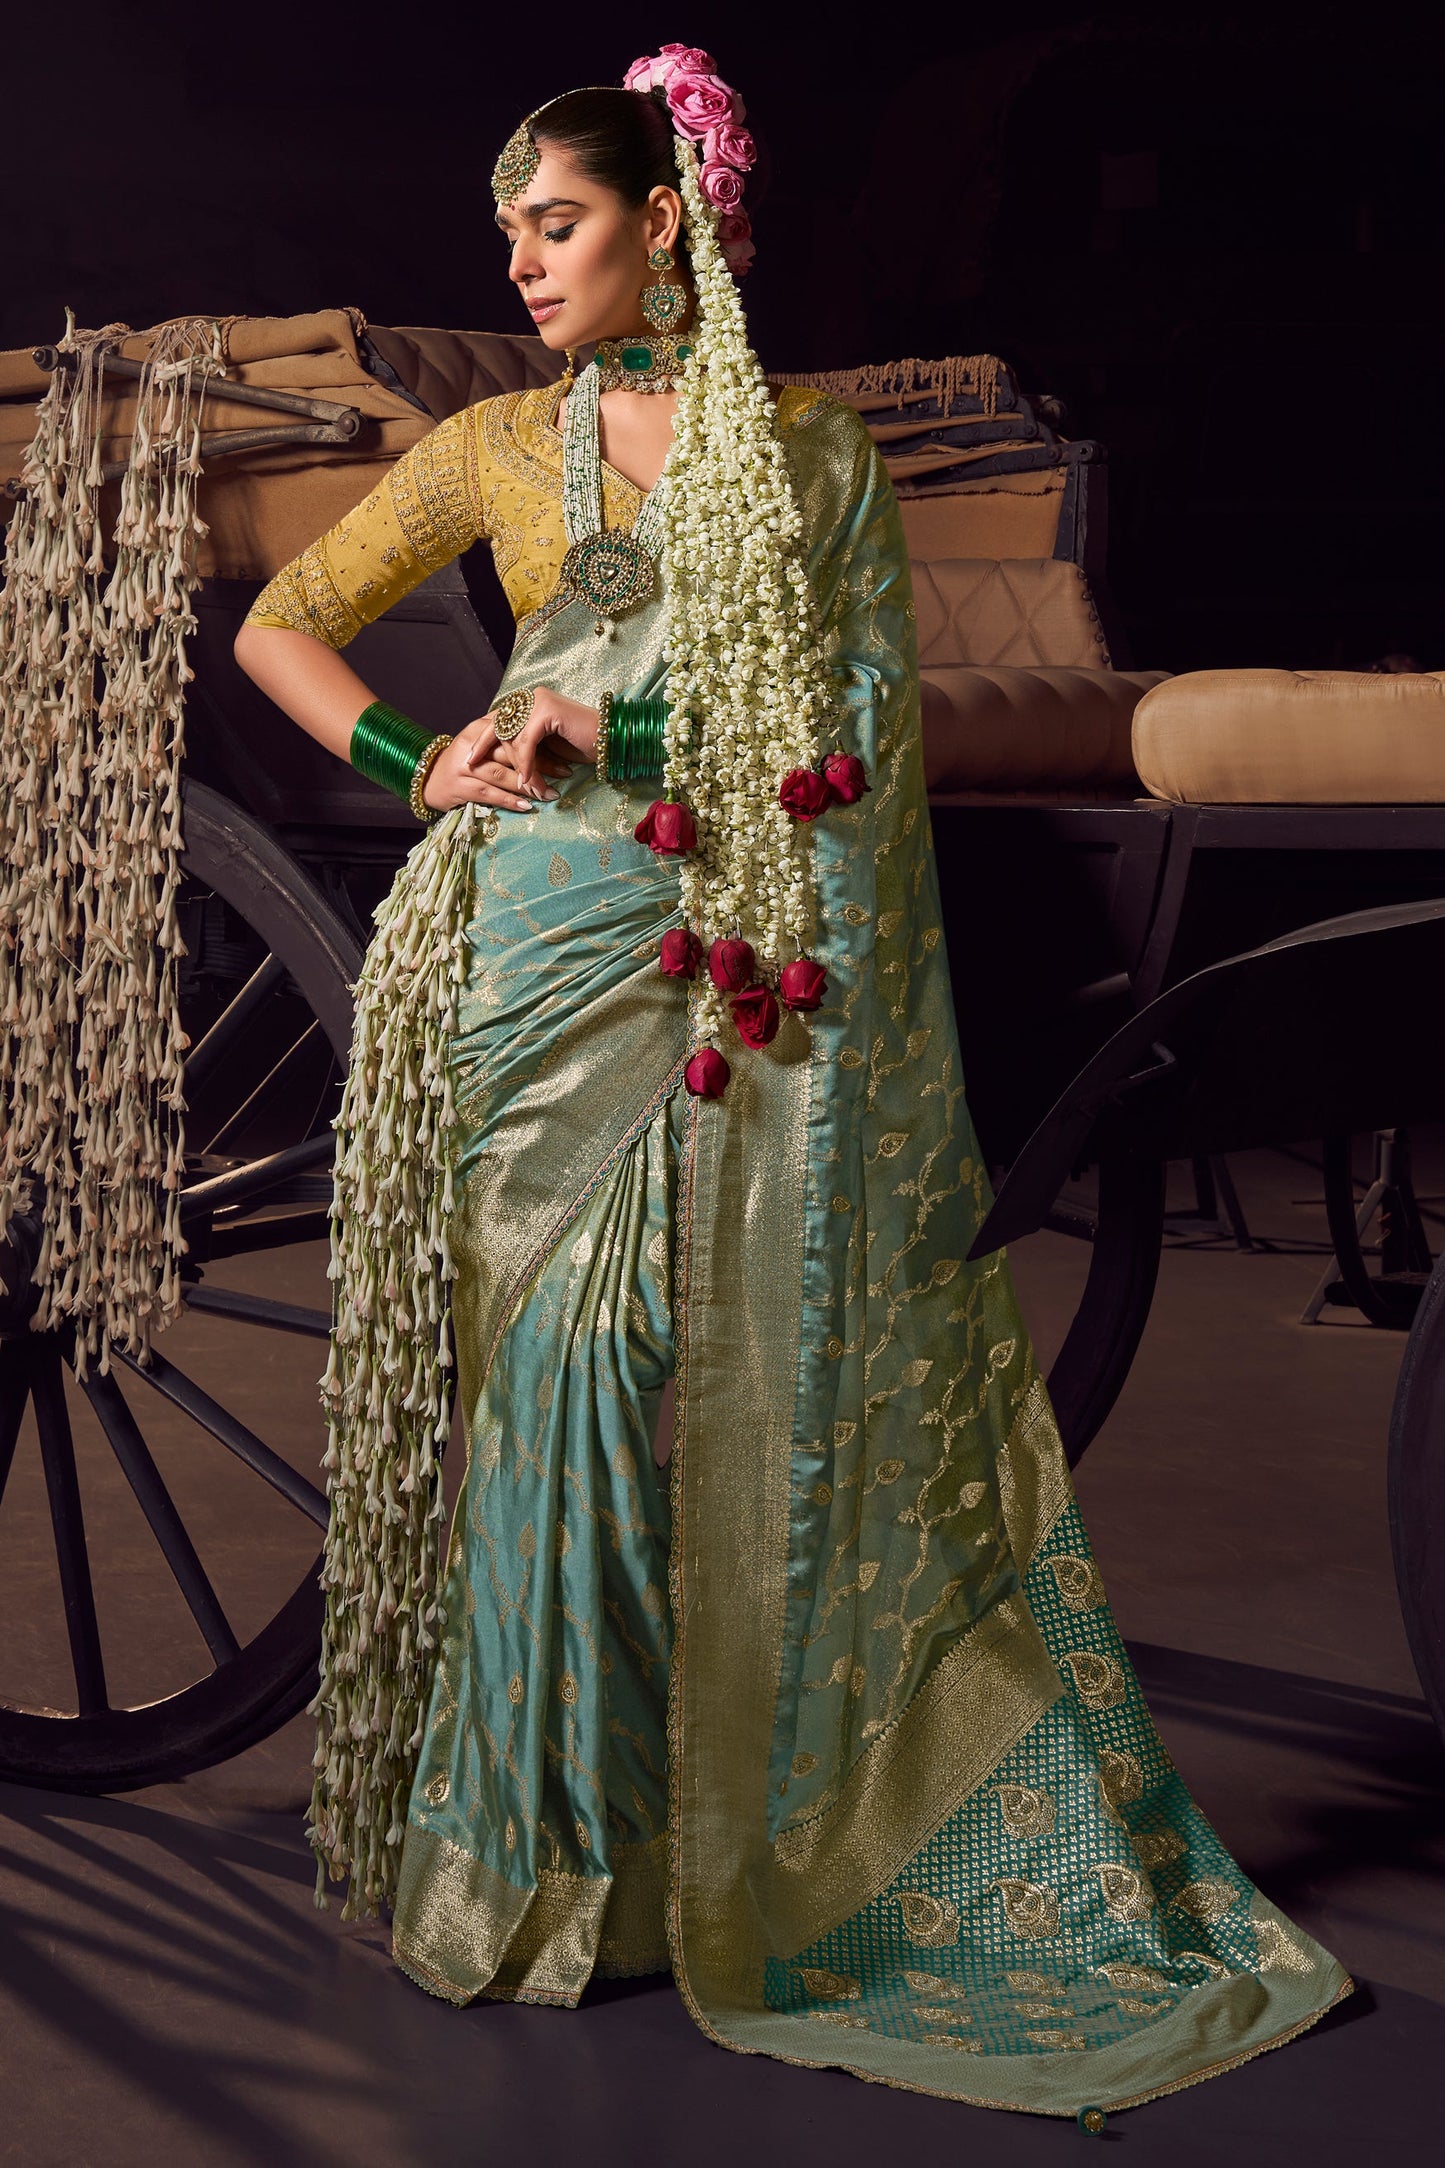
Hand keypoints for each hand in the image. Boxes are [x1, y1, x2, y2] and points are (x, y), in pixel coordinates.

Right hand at [421, 706, 574, 813]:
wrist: (427, 779)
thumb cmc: (463, 762)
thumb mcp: (482, 742)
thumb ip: (506, 736)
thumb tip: (544, 736)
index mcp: (481, 728)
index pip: (515, 730)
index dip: (541, 740)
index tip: (565, 750)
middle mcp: (472, 744)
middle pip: (512, 751)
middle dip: (542, 762)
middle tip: (565, 772)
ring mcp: (465, 766)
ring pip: (503, 773)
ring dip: (529, 785)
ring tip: (551, 794)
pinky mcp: (461, 786)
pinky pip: (490, 794)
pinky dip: (510, 800)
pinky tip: (527, 806)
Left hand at [475, 686, 599, 797]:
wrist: (612, 740)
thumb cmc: (583, 745)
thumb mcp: (546, 746)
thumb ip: (525, 745)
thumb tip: (500, 759)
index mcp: (529, 701)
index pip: (498, 719)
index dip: (482, 738)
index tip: (470, 756)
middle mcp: (531, 697)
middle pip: (499, 726)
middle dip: (486, 749)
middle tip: (472, 766)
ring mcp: (539, 701)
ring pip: (513, 738)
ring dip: (519, 767)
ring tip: (526, 787)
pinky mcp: (547, 711)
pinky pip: (527, 742)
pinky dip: (527, 764)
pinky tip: (528, 780)